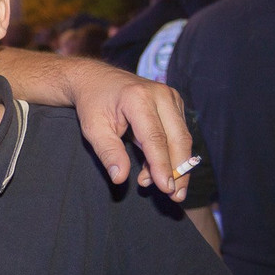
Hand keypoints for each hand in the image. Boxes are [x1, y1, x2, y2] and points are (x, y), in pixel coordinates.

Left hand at [72, 68, 190, 201]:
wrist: (96, 79)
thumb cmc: (93, 104)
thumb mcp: (93, 128)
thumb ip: (108, 152)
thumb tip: (120, 178)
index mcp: (138, 98)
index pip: (156, 137)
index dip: (162, 165)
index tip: (166, 188)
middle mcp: (160, 95)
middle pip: (178, 138)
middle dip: (178, 170)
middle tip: (175, 195)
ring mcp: (171, 97)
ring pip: (182, 138)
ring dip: (175, 164)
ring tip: (163, 187)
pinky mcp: (174, 104)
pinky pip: (179, 133)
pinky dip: (171, 154)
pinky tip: (155, 170)